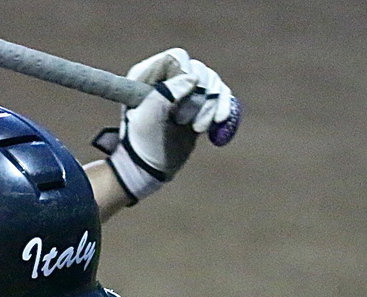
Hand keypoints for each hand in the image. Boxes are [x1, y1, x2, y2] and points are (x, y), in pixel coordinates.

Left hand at [94, 48, 234, 202]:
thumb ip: (167, 92)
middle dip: (199, 96)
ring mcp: (186, 92)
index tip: (179, 101)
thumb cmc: (142, 143)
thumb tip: (193, 77)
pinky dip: (224, 107)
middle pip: (198, 70)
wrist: (147, 169)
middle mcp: (168, 78)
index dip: (184, 75)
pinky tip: (220, 121)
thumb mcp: (148, 116)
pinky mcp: (199, 106)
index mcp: (149, 74)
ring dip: (212, 105)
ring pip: (212, 82)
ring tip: (199, 129)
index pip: (177, 58)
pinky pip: (221, 96)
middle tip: (183, 121)